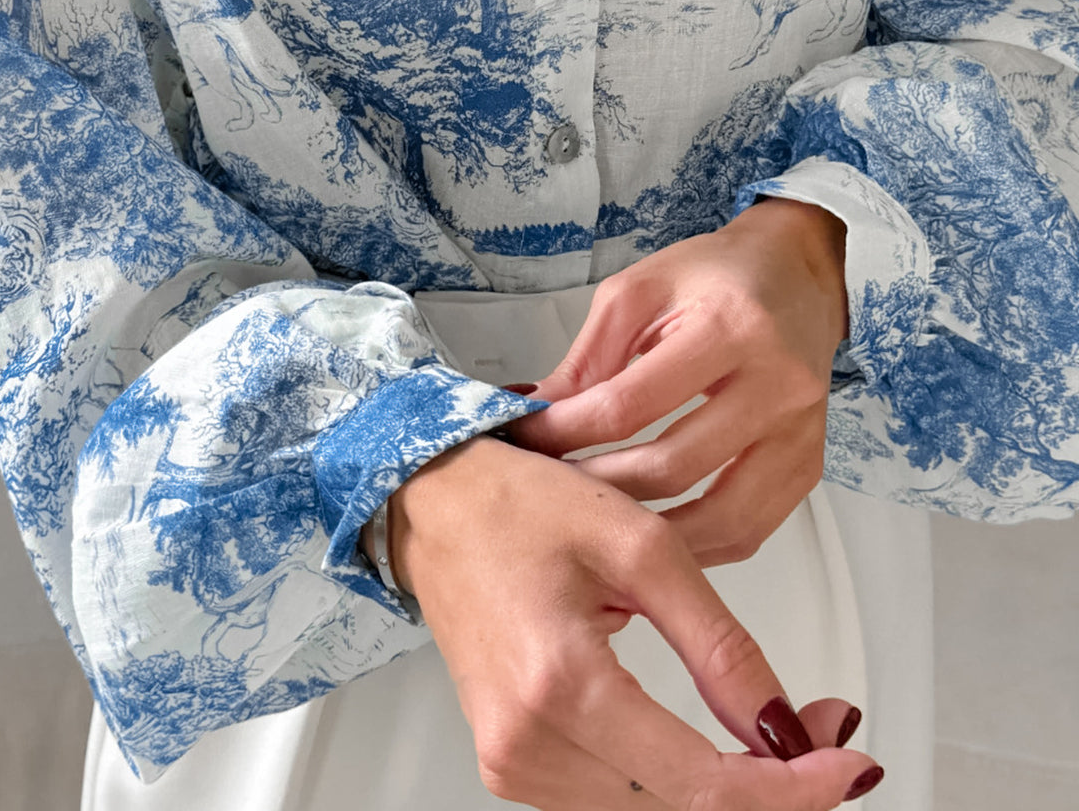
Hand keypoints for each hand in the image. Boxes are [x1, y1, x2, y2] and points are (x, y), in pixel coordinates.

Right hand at [380, 433, 878, 809]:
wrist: (436, 503)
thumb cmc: (519, 505)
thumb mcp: (639, 546)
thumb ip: (719, 643)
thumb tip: (784, 726)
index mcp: (560, 685)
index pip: (701, 785)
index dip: (790, 789)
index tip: (849, 765)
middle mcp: (528, 743)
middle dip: (770, 783)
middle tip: (823, 729)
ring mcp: (513, 762)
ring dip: (725, 785)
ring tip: (775, 729)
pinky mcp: (511, 763)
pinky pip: (614, 798)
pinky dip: (674, 780)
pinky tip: (709, 743)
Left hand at [505, 198, 847, 566]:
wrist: (798, 272)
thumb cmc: (712, 275)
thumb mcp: (639, 291)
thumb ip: (588, 359)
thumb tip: (533, 415)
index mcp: (728, 326)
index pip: (630, 403)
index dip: (567, 431)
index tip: (524, 441)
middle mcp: (776, 382)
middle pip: (673, 466)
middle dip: (600, 488)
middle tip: (551, 493)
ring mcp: (799, 430)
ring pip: (719, 517)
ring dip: (650, 534)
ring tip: (597, 525)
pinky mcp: (810, 464)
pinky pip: (750, 529)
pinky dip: (698, 544)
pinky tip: (654, 535)